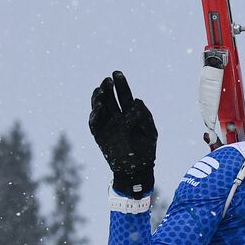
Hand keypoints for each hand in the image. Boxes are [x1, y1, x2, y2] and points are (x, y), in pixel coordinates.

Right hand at [89, 71, 156, 196]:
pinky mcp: (99, 135)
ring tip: (100, 91)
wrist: (136, 171)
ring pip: (100, 107)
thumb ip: (144, 116)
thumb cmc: (146, 152)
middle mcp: (117, 117)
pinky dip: (95, 114)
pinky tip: (98, 107)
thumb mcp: (150, 133)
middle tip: (108, 80)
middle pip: (110, 98)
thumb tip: (136, 100)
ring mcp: (107, 125)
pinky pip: (94, 123)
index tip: (116, 73)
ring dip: (99, 98)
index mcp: (130, 114)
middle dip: (108, 88)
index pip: (124, 95)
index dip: (121, 84)